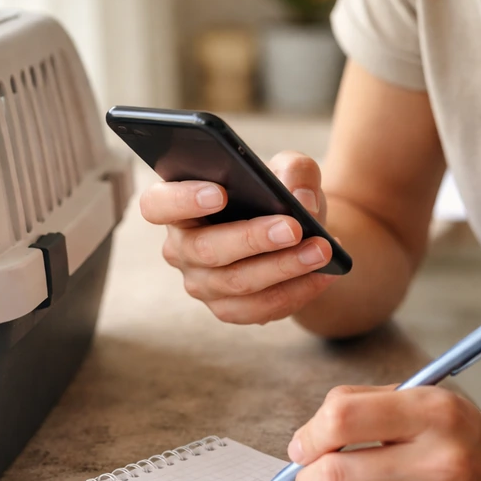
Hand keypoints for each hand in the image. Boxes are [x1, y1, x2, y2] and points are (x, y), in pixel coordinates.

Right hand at [139, 152, 339, 324]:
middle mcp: (181, 248)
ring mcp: (201, 284)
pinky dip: (294, 292)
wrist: (296, 236)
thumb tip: (301, 201)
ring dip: (282, 268)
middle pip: (204, 249)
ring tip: (322, 250)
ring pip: (235, 283)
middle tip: (293, 227)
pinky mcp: (227, 309)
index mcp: (178, 207)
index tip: (219, 193)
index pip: (157, 205)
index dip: (181, 200)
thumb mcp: (287, 171)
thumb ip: (294, 171)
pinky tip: (322, 275)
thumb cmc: (277, 197)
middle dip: (251, 238)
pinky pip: (257, 309)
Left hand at [290, 385, 480, 480]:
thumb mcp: (424, 400)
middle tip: (304, 476)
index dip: (309, 434)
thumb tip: (303, 441)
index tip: (302, 445)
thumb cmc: (460, 438)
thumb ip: (360, 406)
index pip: (342, 418)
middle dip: (304, 478)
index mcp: (434, 412)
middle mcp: (441, 462)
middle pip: (335, 474)